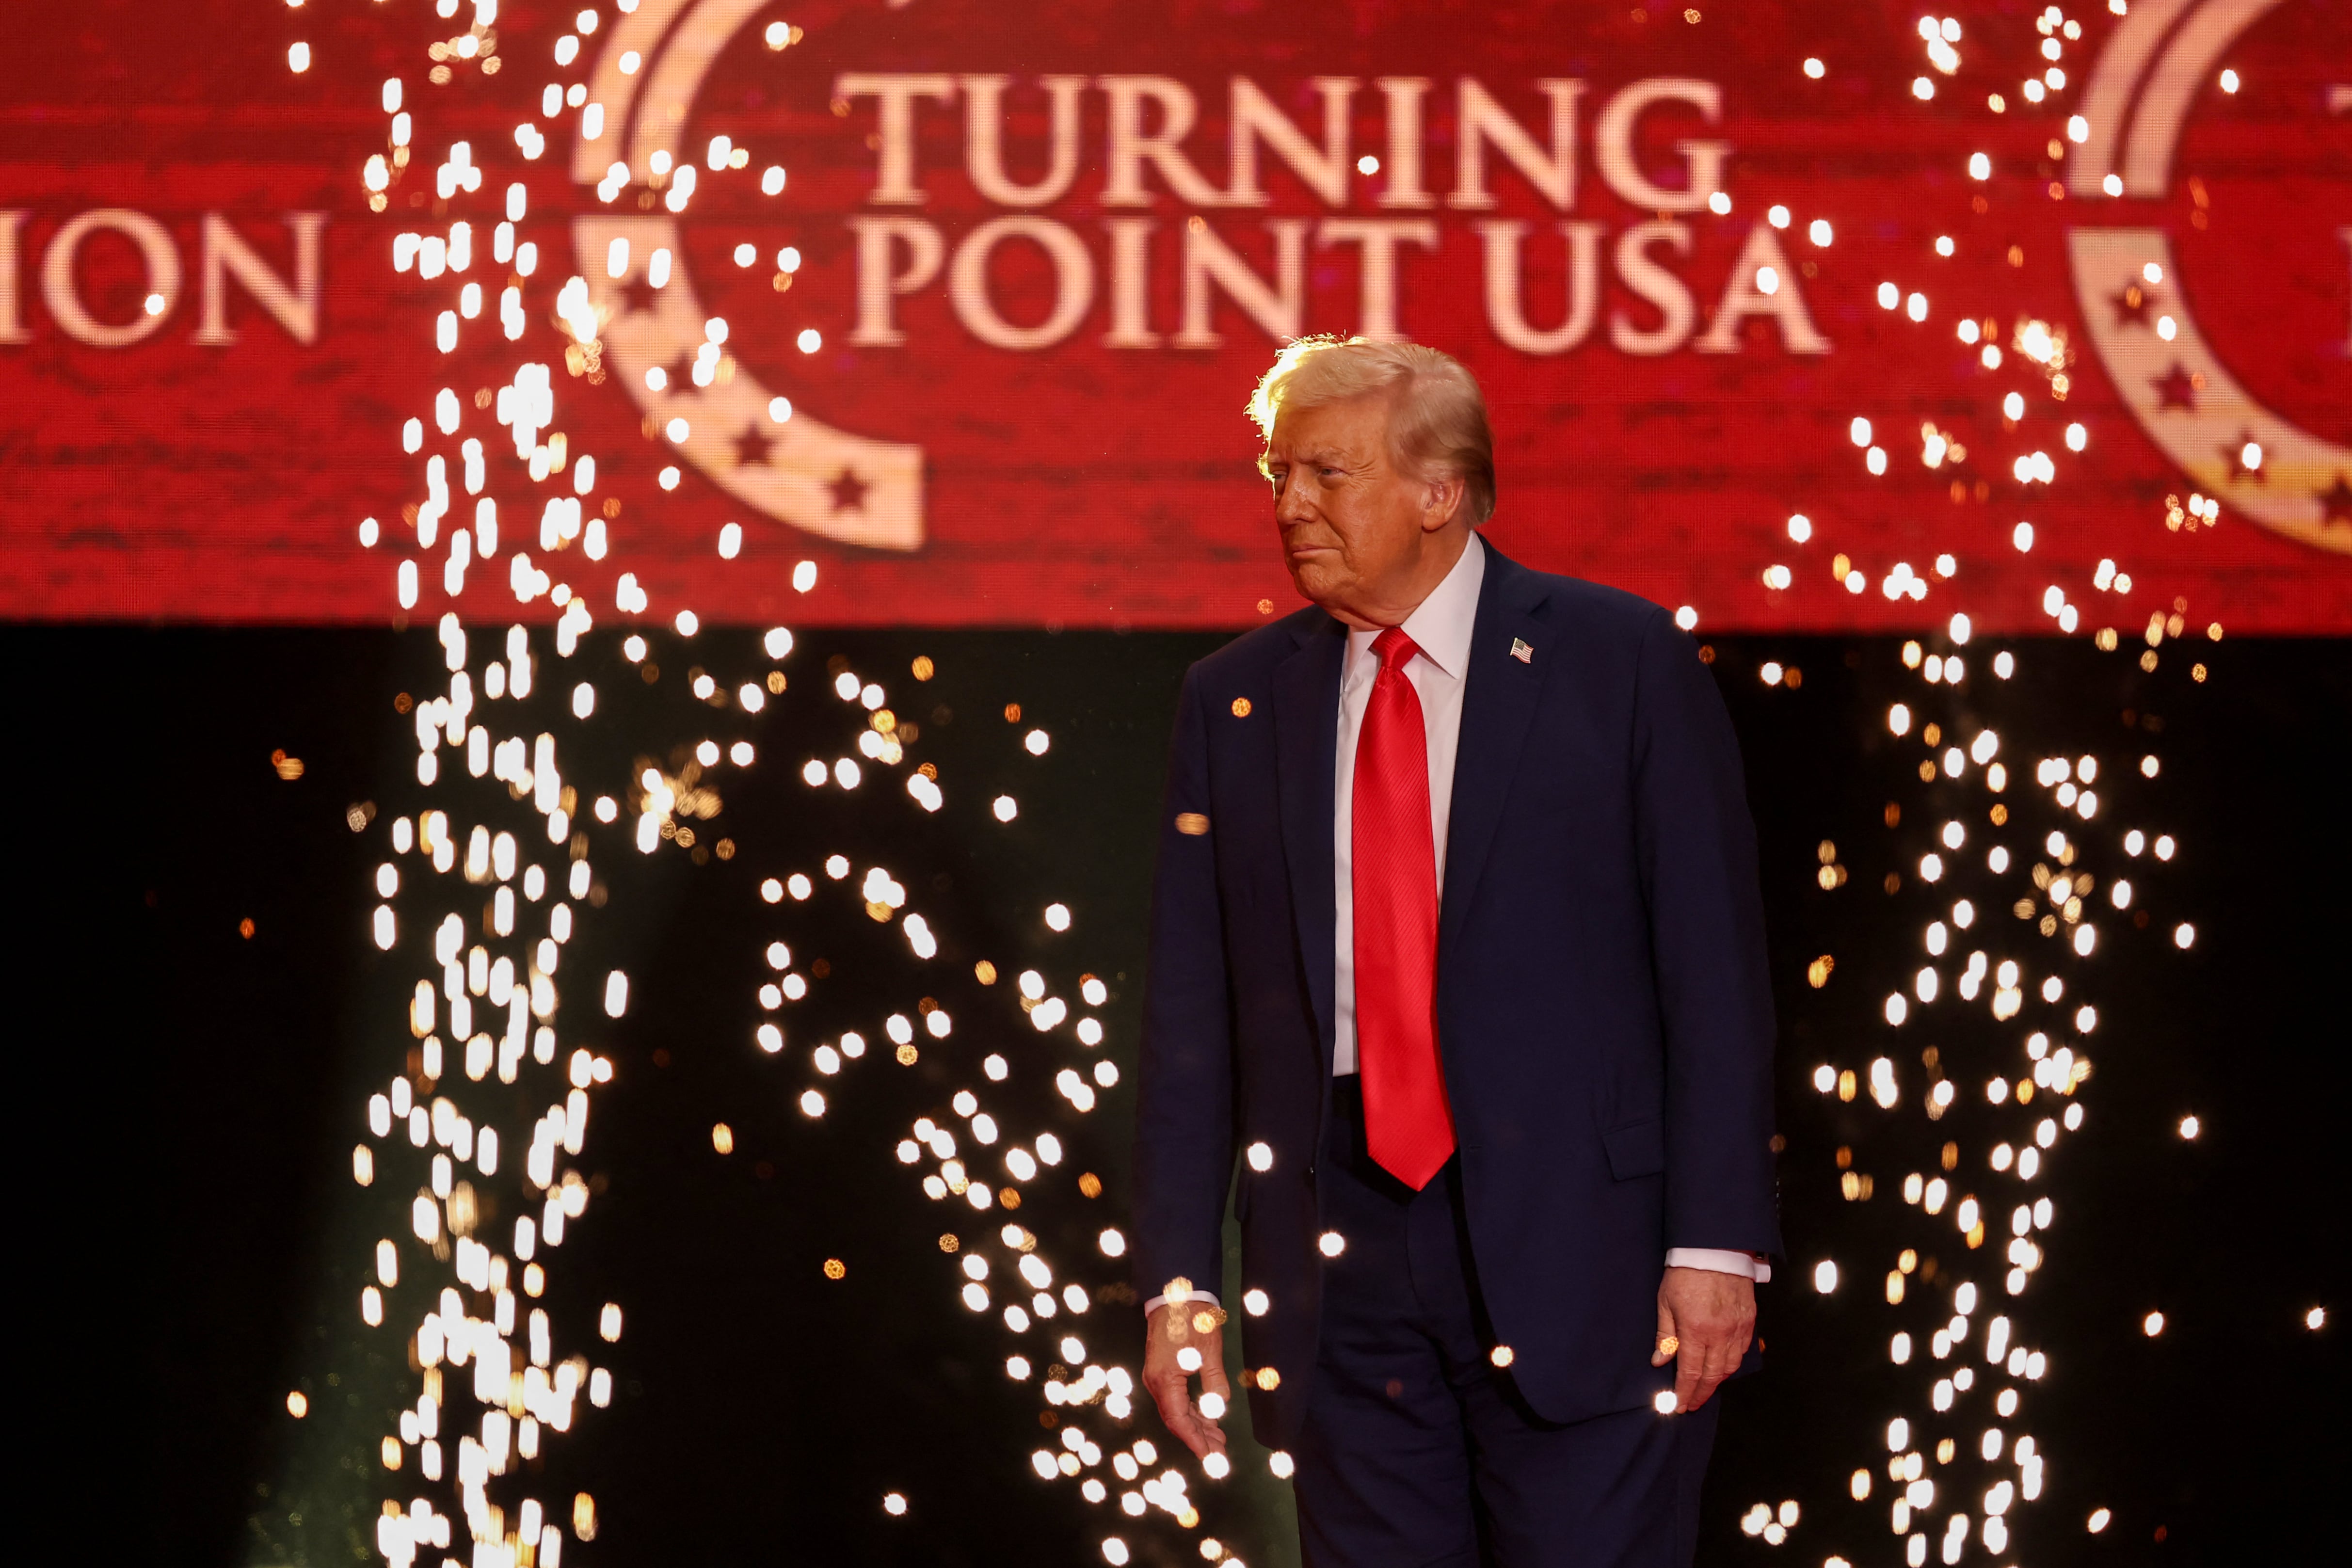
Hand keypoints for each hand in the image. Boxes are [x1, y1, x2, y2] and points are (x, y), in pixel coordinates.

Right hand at [1142, 1301, 1231, 1458]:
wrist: (1176, 1292)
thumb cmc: (1194, 1318)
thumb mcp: (1209, 1350)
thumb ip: (1213, 1381)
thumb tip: (1217, 1409)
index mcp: (1165, 1378)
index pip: (1178, 1420)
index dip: (1194, 1441)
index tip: (1209, 1457)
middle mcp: (1156, 1381)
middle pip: (1176, 1419)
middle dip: (1198, 1438)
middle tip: (1220, 1454)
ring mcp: (1157, 1376)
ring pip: (1175, 1411)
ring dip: (1196, 1426)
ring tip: (1218, 1440)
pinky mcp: (1162, 1371)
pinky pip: (1175, 1399)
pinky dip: (1191, 1411)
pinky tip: (1207, 1419)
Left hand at [1652, 1265, 1755, 1412]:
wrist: (1714, 1248)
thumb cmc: (1685, 1273)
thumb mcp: (1665, 1302)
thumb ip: (1665, 1334)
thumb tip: (1660, 1361)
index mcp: (1696, 1330)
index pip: (1691, 1372)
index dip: (1685, 1392)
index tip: (1680, 1405)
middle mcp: (1720, 1334)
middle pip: (1713, 1375)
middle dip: (1702, 1393)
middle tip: (1693, 1403)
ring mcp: (1738, 1328)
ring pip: (1731, 1366)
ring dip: (1718, 1380)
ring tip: (1706, 1387)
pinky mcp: (1750, 1319)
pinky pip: (1744, 1350)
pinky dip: (1734, 1362)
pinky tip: (1724, 1366)